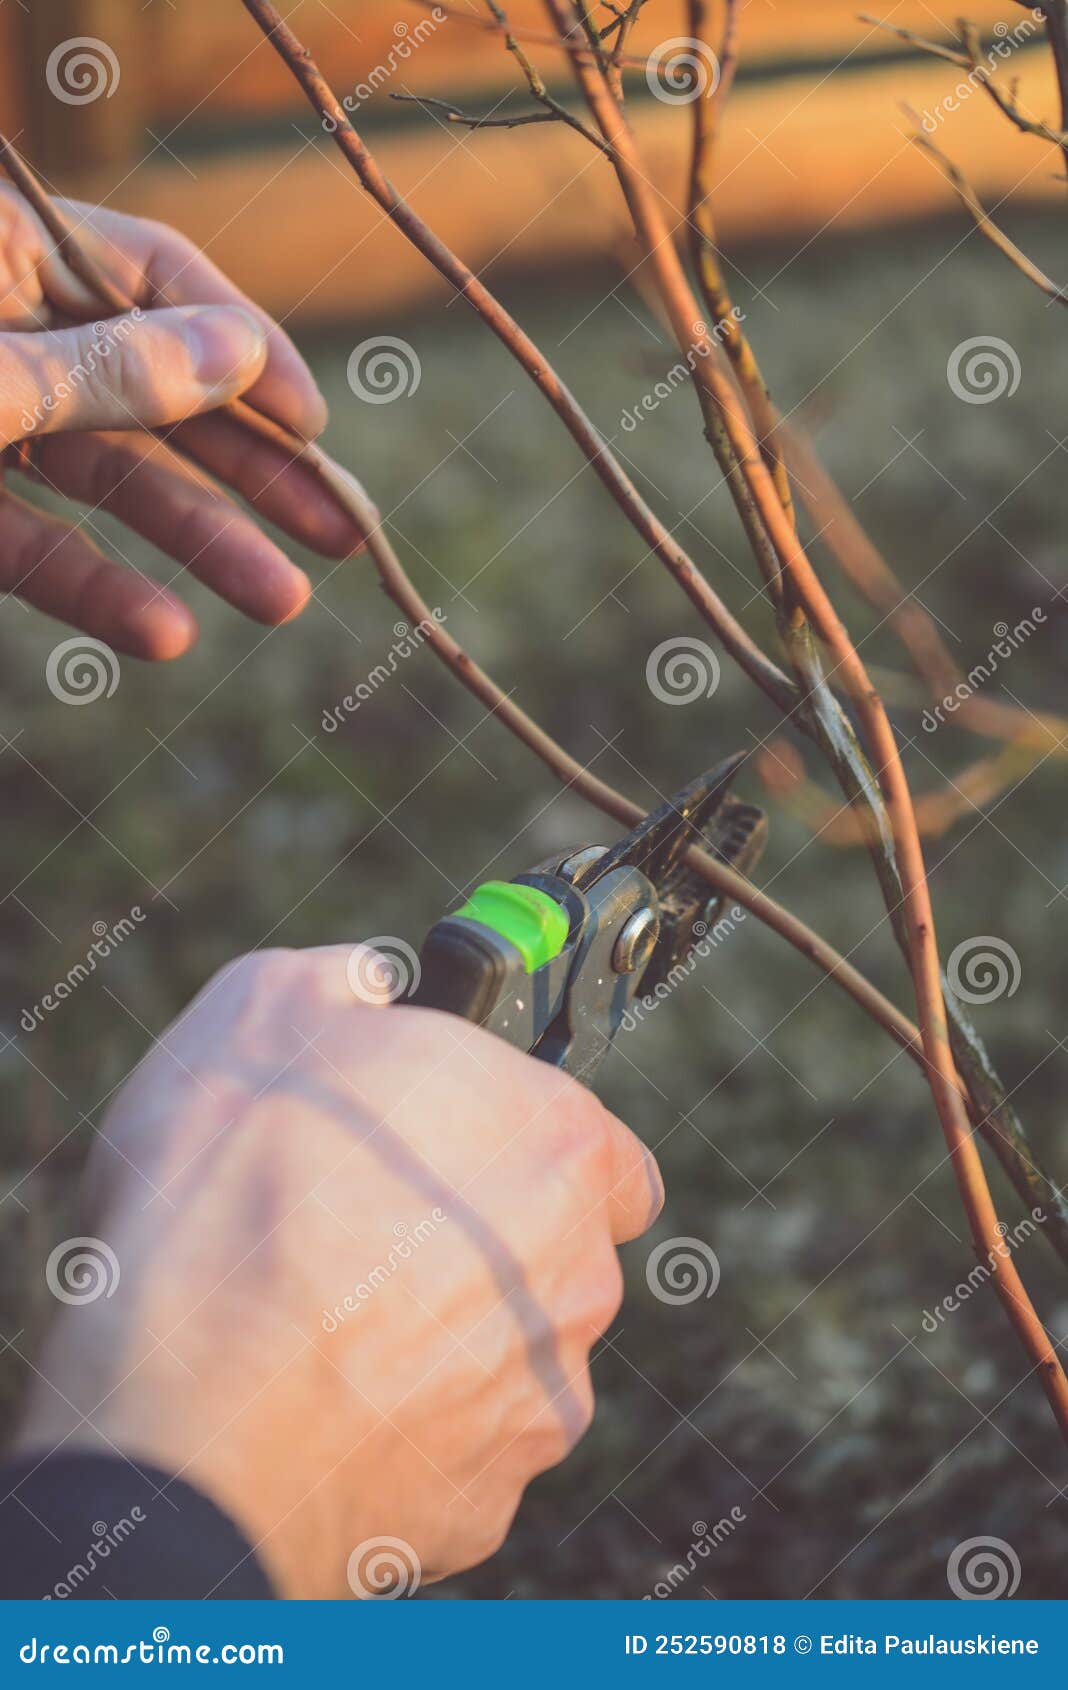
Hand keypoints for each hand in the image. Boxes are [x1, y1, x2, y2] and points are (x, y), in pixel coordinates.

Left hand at [0, 191, 362, 658]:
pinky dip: (94, 588)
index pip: (154, 276)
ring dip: (197, 541)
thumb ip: (103, 369)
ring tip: (284, 600)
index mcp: (1, 245)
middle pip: (150, 389)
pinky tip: (165, 633)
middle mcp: (2, 326)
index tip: (314, 425)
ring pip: (103, 477)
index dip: (245, 350)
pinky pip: (31, 544)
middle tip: (342, 530)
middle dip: (249, 466)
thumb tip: (242, 353)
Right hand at [14, 947, 662, 1597]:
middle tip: (368, 1226)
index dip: (522, 1136)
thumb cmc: (231, 1200)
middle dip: (480, 1234)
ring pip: (507, 1348)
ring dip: (443, 1332)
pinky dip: (406, 1422)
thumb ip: (350, 981)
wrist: (187, 1416)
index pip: (597, 1140)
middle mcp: (577, 1270)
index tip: (453, 1143)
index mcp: (554, 1140)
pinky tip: (321, 1398)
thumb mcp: (266, 1010)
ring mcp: (538, 1393)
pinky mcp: (486, 1498)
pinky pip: (456, 1443)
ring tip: (324, 1316)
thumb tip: (369, 984)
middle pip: (554, 1246)